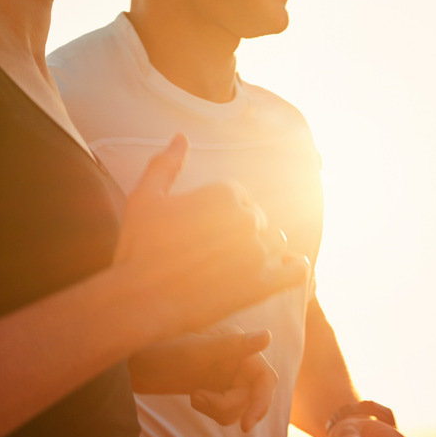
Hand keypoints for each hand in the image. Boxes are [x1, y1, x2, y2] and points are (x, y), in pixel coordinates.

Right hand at [114, 135, 308, 338]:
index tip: (202, 233)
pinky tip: (274, 275)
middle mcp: (248, 217)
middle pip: (256, 221)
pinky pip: (296, 269)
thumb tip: (181, 136)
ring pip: (275, 244)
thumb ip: (166, 164)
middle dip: (239, 236)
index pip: (239, 199)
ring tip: (233, 270)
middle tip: (213, 256)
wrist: (140, 300)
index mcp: (226, 192)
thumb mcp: (145, 197)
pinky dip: (292, 269)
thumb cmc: (139, 248)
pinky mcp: (265, 284)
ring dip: (261, 254)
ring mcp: (259, 251)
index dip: (221, 216)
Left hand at [130, 327, 277, 431]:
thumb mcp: (195, 351)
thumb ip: (233, 346)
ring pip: (240, 406)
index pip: (265, 378)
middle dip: (230, 406)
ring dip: (219, 410)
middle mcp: (234, 357)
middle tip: (198, 399)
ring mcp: (224, 373)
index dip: (261, 403)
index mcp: (235, 343)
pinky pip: (226, 410)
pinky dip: (213, 411)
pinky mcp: (213, 387)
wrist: (130, 363)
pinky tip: (194, 398)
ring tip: (194, 397)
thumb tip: (268, 336)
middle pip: (254, 396)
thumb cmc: (157, 350)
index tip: (247, 426)